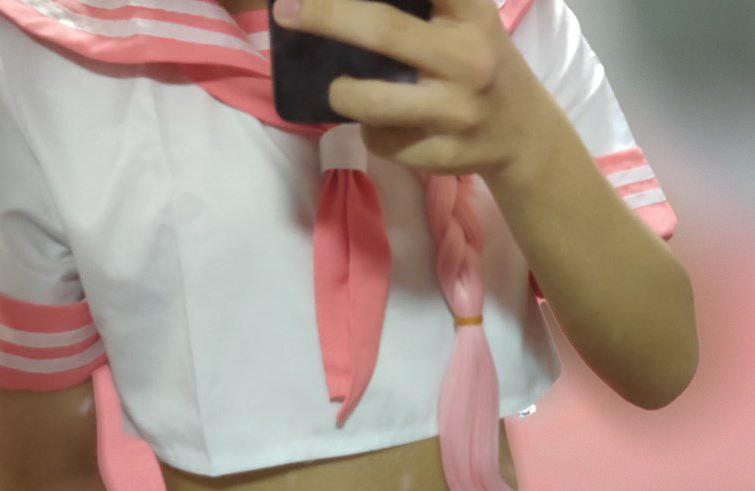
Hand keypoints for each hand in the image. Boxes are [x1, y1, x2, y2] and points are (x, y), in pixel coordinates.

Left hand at [271, 0, 533, 174]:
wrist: (523, 135)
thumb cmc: (479, 62)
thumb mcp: (466, 18)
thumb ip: (423, 5)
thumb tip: (344, 5)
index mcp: (470, 13)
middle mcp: (468, 58)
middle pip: (384, 31)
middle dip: (326, 16)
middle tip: (286, 11)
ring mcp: (457, 112)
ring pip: (374, 103)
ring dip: (343, 94)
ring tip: (340, 89)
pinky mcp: (445, 155)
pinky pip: (384, 143)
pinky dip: (371, 133)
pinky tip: (382, 124)